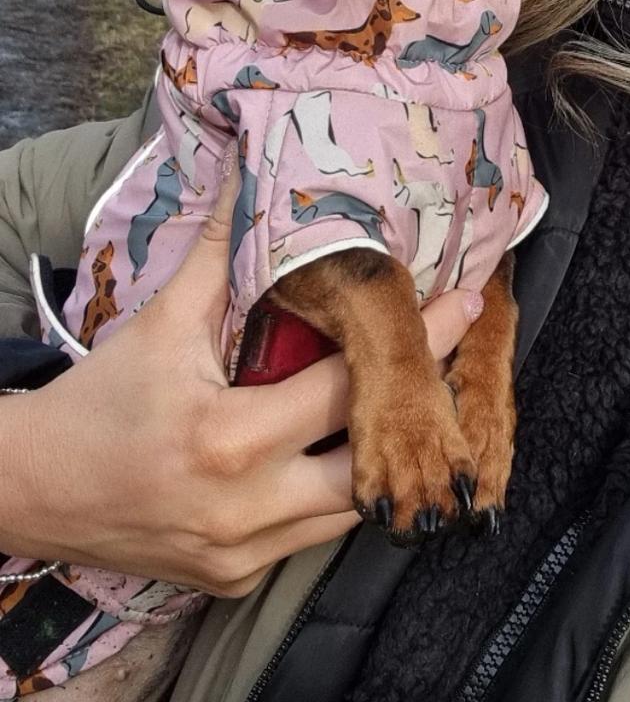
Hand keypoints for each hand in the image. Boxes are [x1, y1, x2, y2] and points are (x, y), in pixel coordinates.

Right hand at [0, 170, 479, 596]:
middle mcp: (246, 508)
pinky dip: (334, 497)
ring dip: (379, 459)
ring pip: (349, 513)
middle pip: (370, 464)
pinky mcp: (232, 581)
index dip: (414, 342)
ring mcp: (241, 554)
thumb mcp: (162, 320)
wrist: (30, 489)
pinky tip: (352, 451)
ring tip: (414, 403)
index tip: (464, 303)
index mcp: (231, 438)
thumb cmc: (101, 398)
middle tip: (453, 361)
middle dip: (414, 414)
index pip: (349, 387)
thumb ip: (218, 249)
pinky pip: (310, 540)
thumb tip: (251, 170)